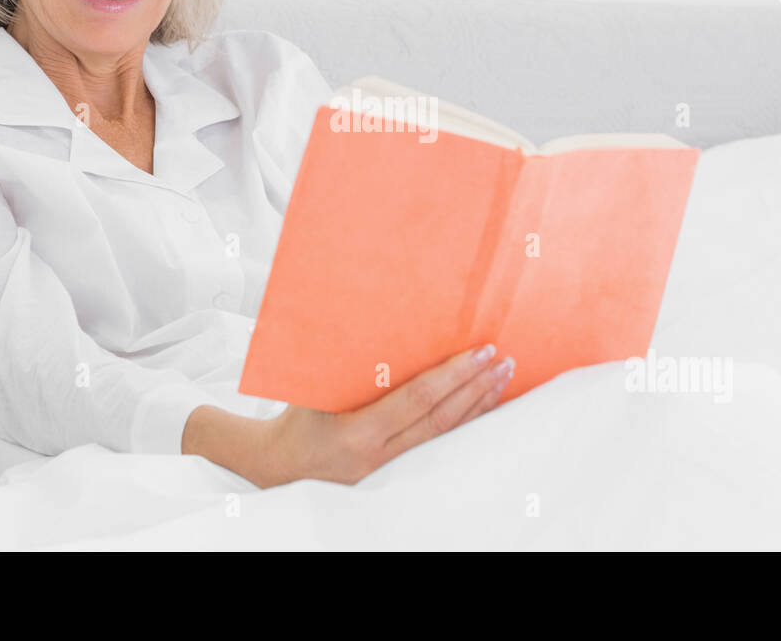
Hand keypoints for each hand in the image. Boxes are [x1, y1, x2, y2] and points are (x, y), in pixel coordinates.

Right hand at [261, 344, 514, 486]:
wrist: (277, 465)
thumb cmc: (294, 419)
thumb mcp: (310, 387)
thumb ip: (341, 359)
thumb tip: (369, 312)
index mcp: (357, 432)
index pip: (418, 399)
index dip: (453, 375)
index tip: (479, 353)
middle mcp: (378, 453)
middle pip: (440, 418)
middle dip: (476, 387)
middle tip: (502, 361)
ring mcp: (388, 466)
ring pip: (444, 434)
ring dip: (477, 404)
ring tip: (501, 378)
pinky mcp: (394, 468)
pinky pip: (436, 442)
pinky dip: (462, 419)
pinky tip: (481, 402)